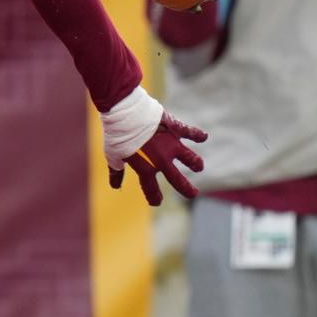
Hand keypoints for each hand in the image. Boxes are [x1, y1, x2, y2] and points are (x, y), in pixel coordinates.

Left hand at [100, 87, 206, 205]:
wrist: (125, 114)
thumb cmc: (117, 135)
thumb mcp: (112, 156)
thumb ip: (116, 172)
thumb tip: (115, 186)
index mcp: (146, 169)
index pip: (151, 189)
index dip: (154, 198)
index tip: (156, 202)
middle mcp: (161, 160)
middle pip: (177, 180)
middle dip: (187, 189)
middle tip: (193, 194)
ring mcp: (171, 145)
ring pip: (190, 158)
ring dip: (195, 163)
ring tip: (199, 166)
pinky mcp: (175, 129)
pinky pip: (190, 133)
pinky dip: (197, 134)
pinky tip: (203, 136)